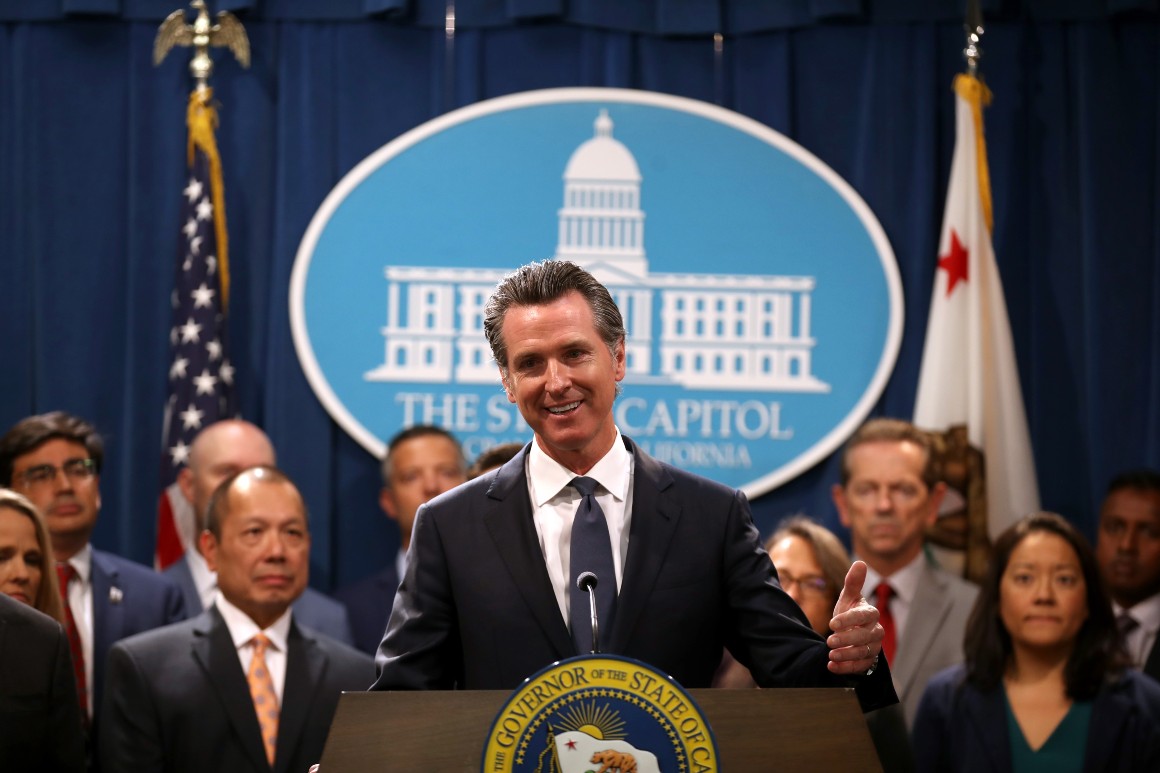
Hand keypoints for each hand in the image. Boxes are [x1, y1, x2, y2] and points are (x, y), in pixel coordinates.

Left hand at [825, 560, 883, 674]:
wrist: (853, 634)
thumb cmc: (850, 613)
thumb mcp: (848, 598)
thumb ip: (853, 583)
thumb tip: (860, 562)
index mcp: (870, 614)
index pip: (863, 616)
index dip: (849, 620)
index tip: (832, 623)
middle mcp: (875, 631)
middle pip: (864, 637)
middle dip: (847, 639)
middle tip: (829, 641)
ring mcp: (873, 647)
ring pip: (863, 653)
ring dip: (846, 655)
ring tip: (830, 655)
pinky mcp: (869, 662)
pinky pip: (860, 667)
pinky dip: (846, 668)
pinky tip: (832, 667)